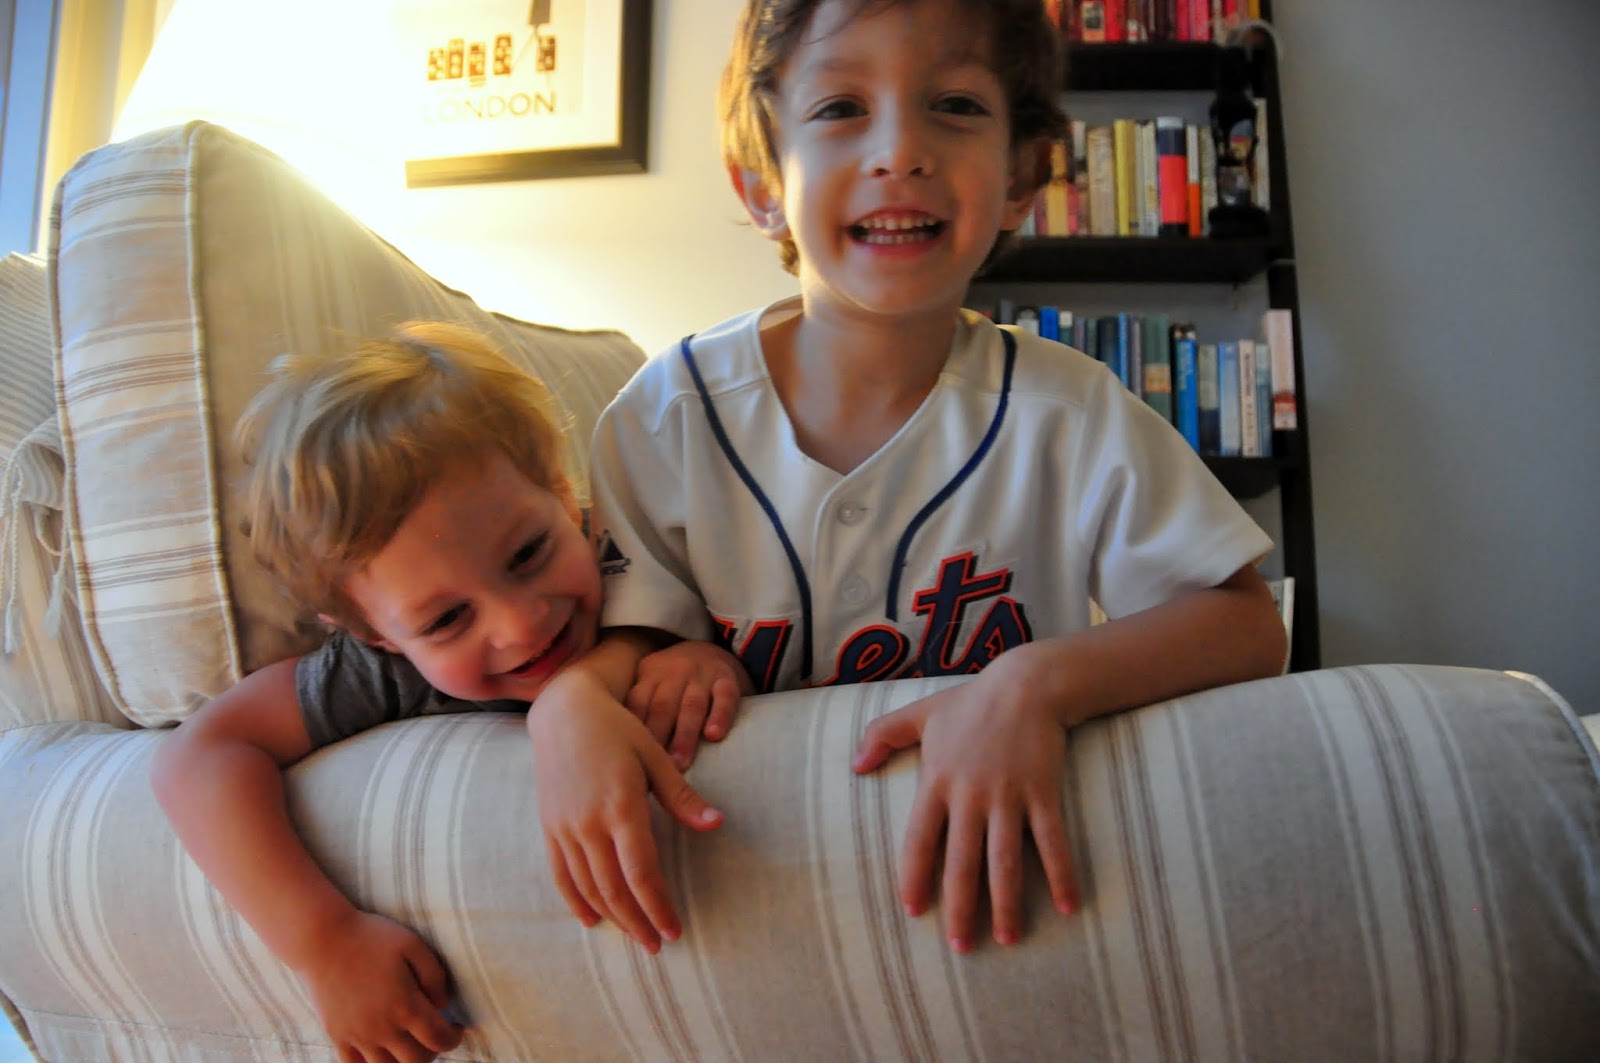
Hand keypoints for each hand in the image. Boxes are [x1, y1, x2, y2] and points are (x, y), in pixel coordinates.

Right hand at [295, 909, 463, 1062]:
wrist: (322, 940)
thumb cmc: (371, 938)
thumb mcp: (413, 945)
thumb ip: (435, 977)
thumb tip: (442, 1006)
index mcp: (405, 1005)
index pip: (439, 1039)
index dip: (454, 1038)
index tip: (456, 1029)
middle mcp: (381, 1027)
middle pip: (416, 1062)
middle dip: (432, 1052)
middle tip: (432, 1035)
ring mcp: (357, 1035)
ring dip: (404, 1062)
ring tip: (409, 1043)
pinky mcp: (337, 1036)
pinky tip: (382, 1051)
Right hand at [530, 671, 723, 951]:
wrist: (565, 710)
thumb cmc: (618, 729)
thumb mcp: (655, 757)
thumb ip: (682, 797)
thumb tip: (717, 824)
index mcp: (621, 805)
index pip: (641, 872)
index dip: (658, 905)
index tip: (674, 930)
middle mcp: (589, 822)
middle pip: (614, 888)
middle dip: (638, 922)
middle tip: (657, 945)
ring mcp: (565, 826)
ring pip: (588, 887)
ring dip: (613, 917)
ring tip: (634, 936)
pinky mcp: (550, 827)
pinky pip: (562, 874)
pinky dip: (576, 901)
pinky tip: (593, 920)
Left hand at [628, 640, 753, 767]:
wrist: (710, 649)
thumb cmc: (673, 679)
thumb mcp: (651, 681)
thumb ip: (637, 707)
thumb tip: (616, 749)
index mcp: (651, 673)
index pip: (639, 703)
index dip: (634, 731)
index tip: (629, 759)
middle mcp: (675, 671)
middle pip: (663, 706)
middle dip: (657, 738)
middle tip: (651, 769)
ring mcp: (702, 675)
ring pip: (692, 705)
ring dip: (685, 736)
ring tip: (680, 764)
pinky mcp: (727, 680)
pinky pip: (725, 697)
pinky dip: (720, 716)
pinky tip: (714, 736)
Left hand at [852, 665, 1079, 951]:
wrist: (1026, 683)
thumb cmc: (971, 702)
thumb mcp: (920, 714)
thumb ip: (882, 736)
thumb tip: (854, 766)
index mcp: (938, 781)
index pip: (920, 839)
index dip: (915, 876)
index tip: (913, 910)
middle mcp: (970, 795)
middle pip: (962, 861)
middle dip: (961, 907)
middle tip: (961, 946)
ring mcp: (1008, 796)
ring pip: (1005, 860)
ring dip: (1007, 903)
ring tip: (1007, 939)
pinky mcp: (1043, 793)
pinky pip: (1052, 841)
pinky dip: (1062, 874)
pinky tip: (1070, 906)